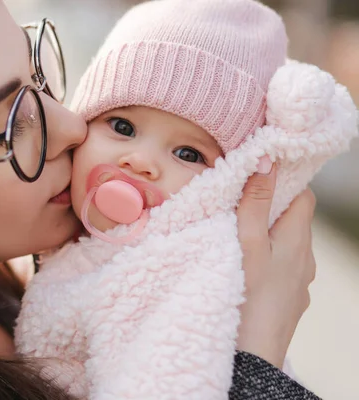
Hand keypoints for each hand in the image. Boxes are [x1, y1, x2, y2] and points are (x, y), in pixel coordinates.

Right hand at [235, 157, 315, 368]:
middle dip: (269, 208)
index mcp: (298, 241)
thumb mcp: (248, 244)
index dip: (283, 181)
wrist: (251, 359)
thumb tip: (267, 160)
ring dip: (266, 236)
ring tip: (235, 236)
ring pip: (285, 246)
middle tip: (237, 203)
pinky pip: (280, 269)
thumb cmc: (247, 298)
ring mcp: (298, 284)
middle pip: (293, 220)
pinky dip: (264, 260)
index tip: (258, 174)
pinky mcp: (286, 302)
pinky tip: (242, 269)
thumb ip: (255, 203)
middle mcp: (306, 260)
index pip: (303, 195)